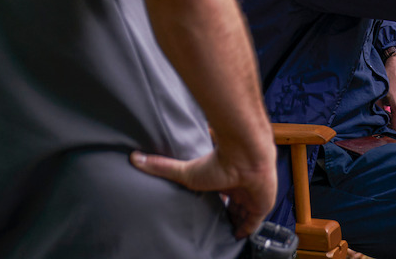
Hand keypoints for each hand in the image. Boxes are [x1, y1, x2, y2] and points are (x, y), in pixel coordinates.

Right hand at [131, 148, 276, 239]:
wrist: (246, 157)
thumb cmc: (218, 162)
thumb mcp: (185, 171)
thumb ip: (161, 166)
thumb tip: (133, 158)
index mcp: (224, 178)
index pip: (222, 194)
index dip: (216, 204)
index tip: (207, 211)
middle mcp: (239, 186)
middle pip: (234, 204)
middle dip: (227, 214)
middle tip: (216, 226)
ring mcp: (252, 195)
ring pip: (245, 213)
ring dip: (237, 222)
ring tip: (226, 234)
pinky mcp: (262, 204)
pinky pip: (255, 222)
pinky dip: (248, 229)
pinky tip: (239, 237)